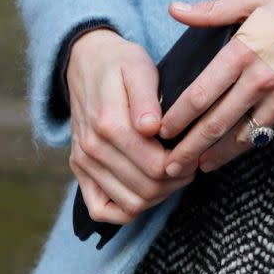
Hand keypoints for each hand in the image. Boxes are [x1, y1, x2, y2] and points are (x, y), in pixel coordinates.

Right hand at [66, 28, 195, 225]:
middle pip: (145, 189)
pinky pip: (101, 210)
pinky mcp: (78, 170)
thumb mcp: (138, 66)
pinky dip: (127, 210)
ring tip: (173, 174)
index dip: (182, 165)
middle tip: (190, 165)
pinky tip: (146, 190)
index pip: (154, 166)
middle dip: (175, 182)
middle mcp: (92, 148)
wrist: (86, 63)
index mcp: (109, 123)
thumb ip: (145, 97)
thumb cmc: (120, 63)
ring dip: (158, 196)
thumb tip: (151, 127)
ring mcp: (83, 162)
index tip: (195, 153)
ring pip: (129, 204)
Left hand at [159, 0, 273, 178]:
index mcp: (247, 48)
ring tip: (195, 168)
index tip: (159, 130)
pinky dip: (248, 142)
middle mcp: (264, 78)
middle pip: (216, 123)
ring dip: (216, 155)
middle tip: (166, 166)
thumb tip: (175, 9)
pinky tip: (233, 149)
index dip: (177, 116)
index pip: (202, 93)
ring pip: (243, 135)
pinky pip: (269, 130)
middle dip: (188, 148)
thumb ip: (214, 10)